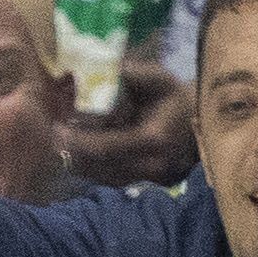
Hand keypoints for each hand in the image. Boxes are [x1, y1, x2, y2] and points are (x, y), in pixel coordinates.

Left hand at [59, 57, 197, 186]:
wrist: (203, 121)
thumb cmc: (176, 96)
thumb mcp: (158, 78)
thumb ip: (131, 74)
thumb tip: (98, 71)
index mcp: (153, 138)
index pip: (107, 147)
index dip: (79, 142)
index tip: (57, 130)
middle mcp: (153, 165)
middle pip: (103, 168)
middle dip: (75, 154)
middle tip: (54, 139)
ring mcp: (154, 179)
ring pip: (107, 179)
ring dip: (83, 164)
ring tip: (64, 147)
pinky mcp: (152, 185)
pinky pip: (116, 182)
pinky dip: (97, 170)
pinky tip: (83, 157)